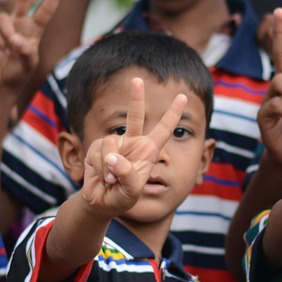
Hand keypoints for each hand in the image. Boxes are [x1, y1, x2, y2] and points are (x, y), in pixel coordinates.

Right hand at [0, 0, 63, 92]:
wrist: (1, 83)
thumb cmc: (19, 72)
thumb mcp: (30, 64)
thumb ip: (27, 51)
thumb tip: (16, 39)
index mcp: (34, 30)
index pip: (44, 12)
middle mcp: (19, 24)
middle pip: (23, 0)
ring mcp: (4, 27)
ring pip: (4, 18)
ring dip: (7, 33)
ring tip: (10, 48)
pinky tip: (0, 51)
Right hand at [80, 77, 186, 218]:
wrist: (101, 202)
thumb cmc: (122, 197)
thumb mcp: (131, 191)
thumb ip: (127, 175)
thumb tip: (114, 157)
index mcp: (148, 151)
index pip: (163, 130)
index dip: (173, 114)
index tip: (183, 97)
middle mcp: (132, 143)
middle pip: (135, 116)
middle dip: (136, 97)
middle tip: (137, 79)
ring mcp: (115, 144)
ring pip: (110, 144)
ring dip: (109, 166)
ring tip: (111, 180)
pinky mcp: (98, 147)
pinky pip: (98, 152)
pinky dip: (99, 167)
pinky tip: (102, 177)